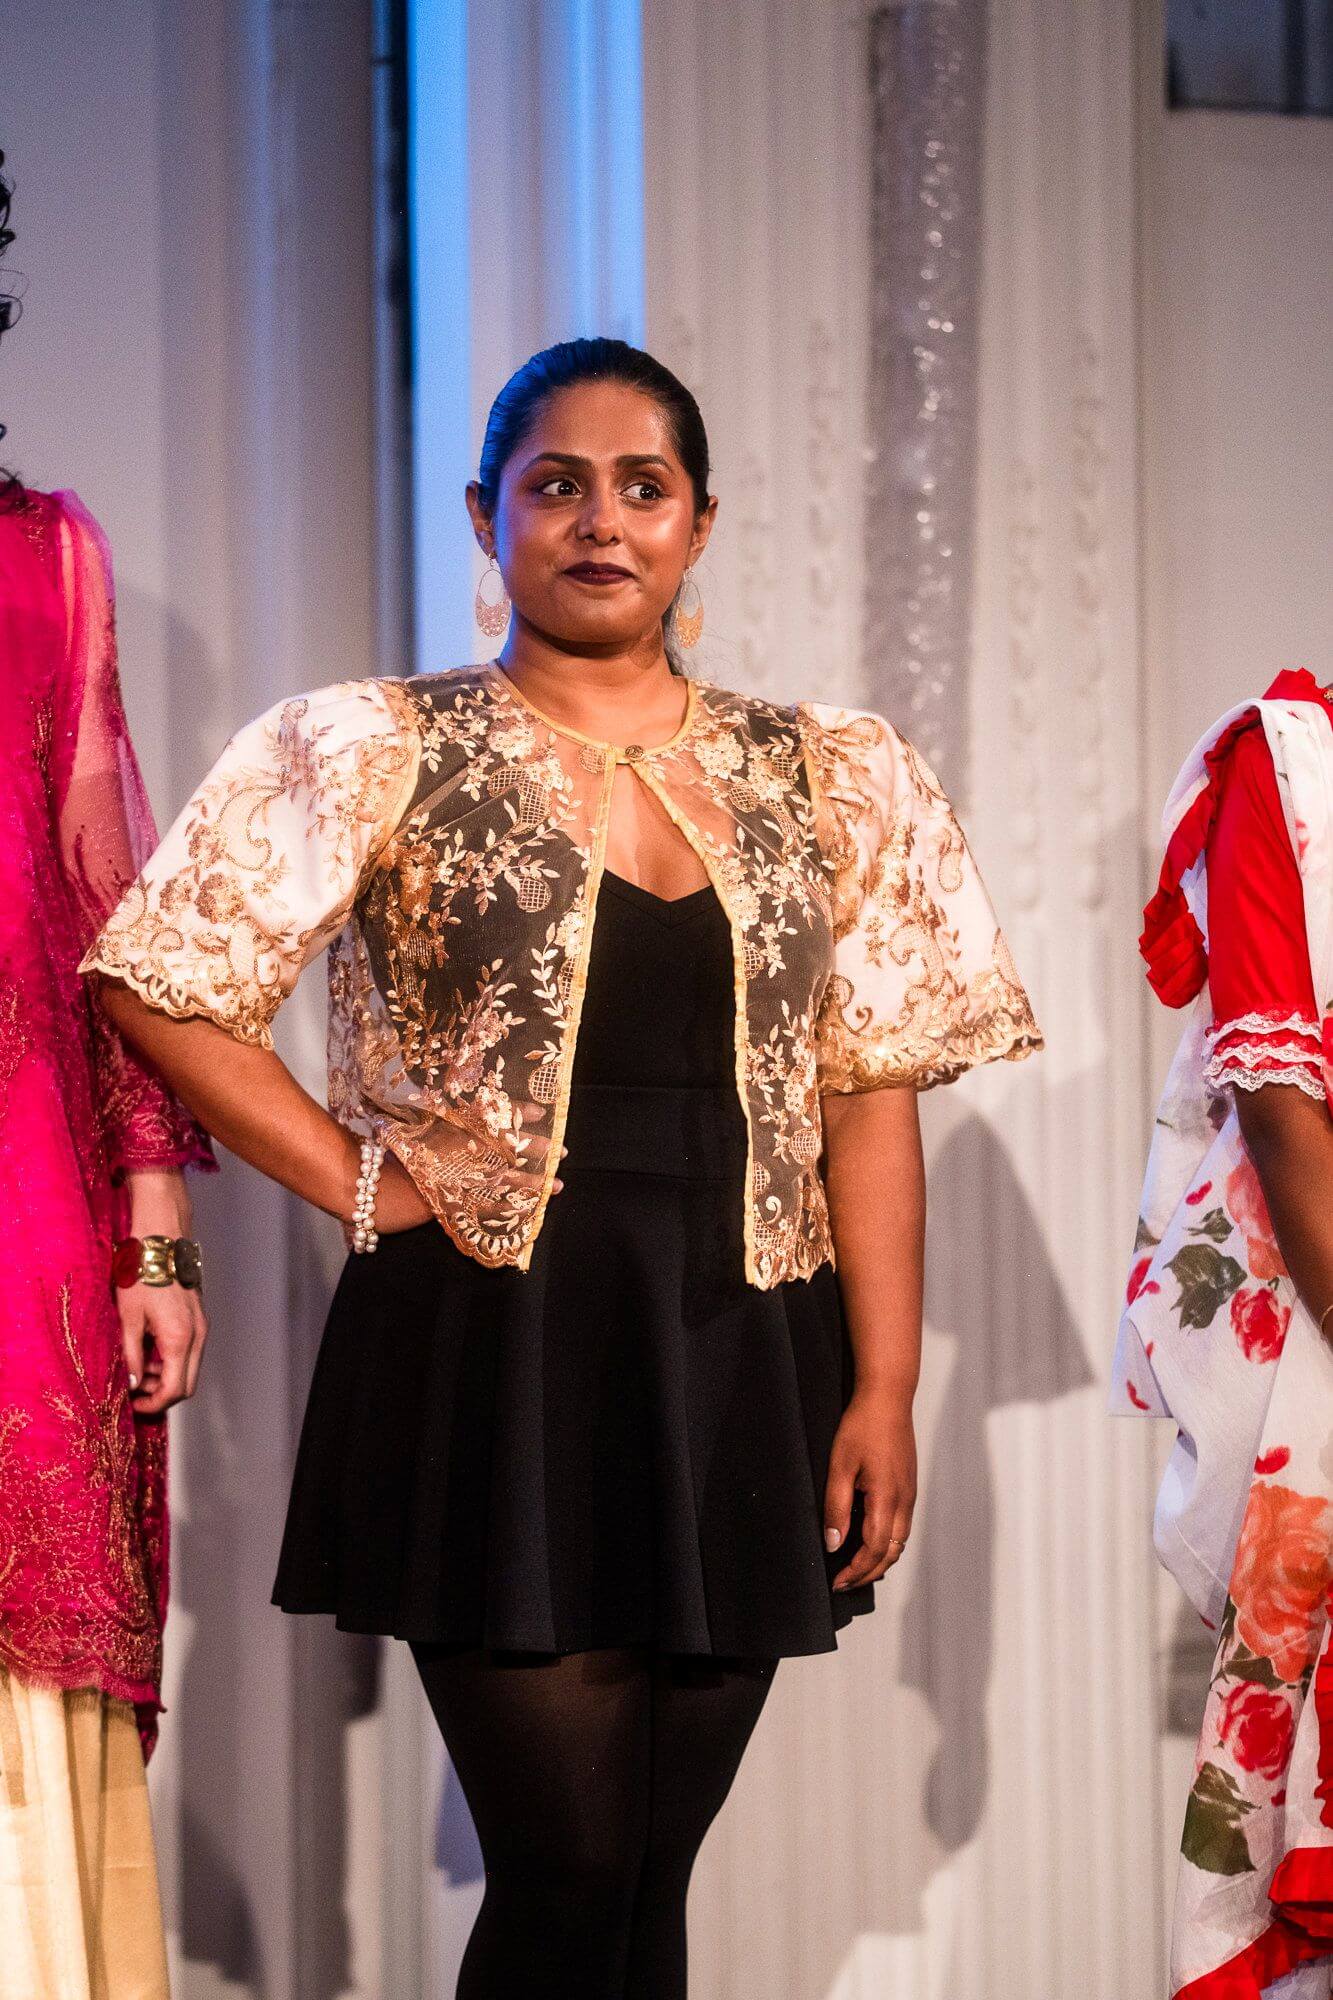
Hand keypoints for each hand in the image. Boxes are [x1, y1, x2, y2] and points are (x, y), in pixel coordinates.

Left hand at [117, 1279, 208, 1414]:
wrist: (161, 1243)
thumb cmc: (141, 1276)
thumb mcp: (129, 1319)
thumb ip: (131, 1356)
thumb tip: (133, 1384)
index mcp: (179, 1338)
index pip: (174, 1390)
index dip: (154, 1405)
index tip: (133, 1405)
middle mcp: (197, 1336)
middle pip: (187, 1385)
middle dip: (162, 1396)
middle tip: (135, 1393)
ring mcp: (202, 1328)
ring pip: (190, 1369)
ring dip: (167, 1378)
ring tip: (139, 1370)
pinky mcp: (199, 1320)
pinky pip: (191, 1352)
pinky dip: (173, 1361)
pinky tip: (150, 1352)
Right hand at [341, 1107, 566, 1245]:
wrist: (355, 1183)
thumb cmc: (373, 1153)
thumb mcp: (402, 1127)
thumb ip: (425, 1121)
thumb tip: (439, 1112)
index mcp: (444, 1128)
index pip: (488, 1116)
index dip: (516, 1112)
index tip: (542, 1109)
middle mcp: (453, 1151)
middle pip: (504, 1148)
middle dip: (534, 1149)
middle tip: (562, 1149)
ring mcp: (453, 1178)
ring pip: (502, 1179)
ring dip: (531, 1182)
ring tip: (558, 1184)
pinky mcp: (449, 1204)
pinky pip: (484, 1207)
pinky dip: (507, 1209)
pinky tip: (529, 1213)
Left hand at [824, 1387, 916, 1591]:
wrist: (888, 1398)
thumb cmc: (862, 1426)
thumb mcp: (839, 1466)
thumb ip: (836, 1508)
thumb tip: (833, 1543)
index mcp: (888, 1499)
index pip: (875, 1551)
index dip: (856, 1572)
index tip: (837, 1582)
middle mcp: (904, 1501)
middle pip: (891, 1553)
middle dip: (868, 1573)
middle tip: (844, 1582)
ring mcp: (910, 1494)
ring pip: (899, 1541)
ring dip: (879, 1560)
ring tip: (855, 1567)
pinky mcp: (909, 1486)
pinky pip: (901, 1525)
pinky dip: (887, 1542)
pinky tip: (869, 1538)